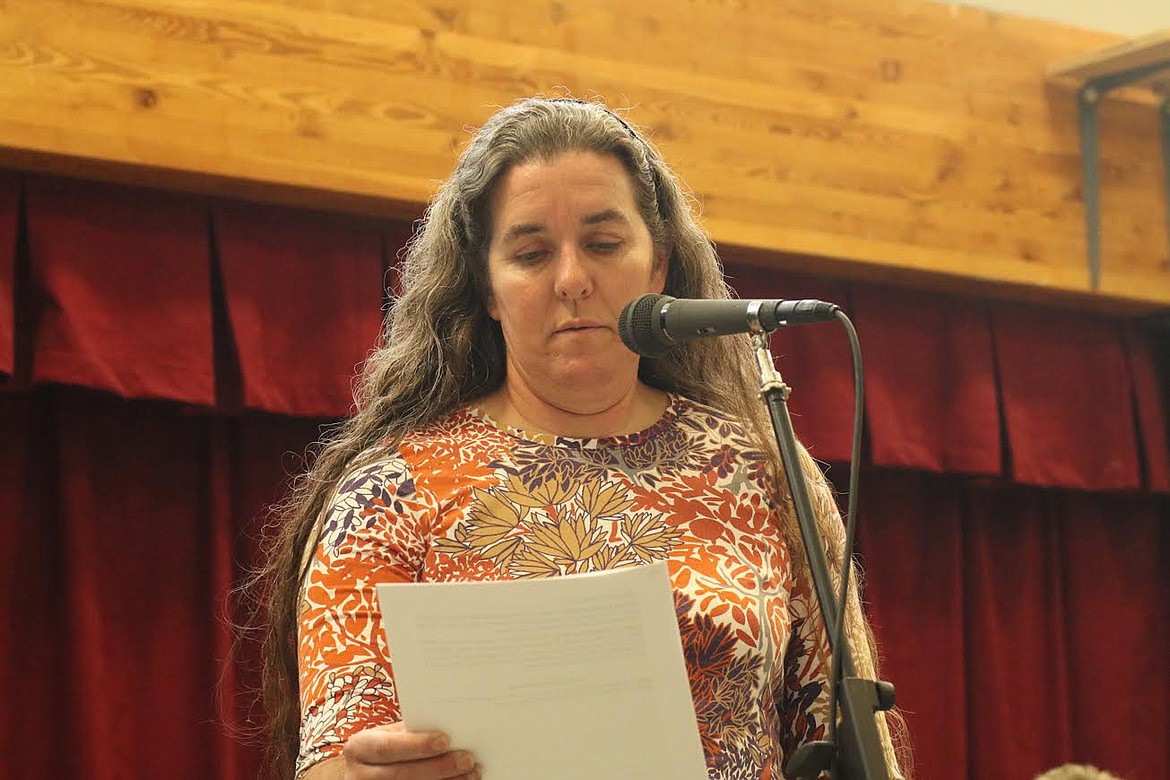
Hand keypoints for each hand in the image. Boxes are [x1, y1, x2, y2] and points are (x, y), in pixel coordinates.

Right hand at [341, 723, 479, 778]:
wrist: (363, 774)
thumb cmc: (382, 749)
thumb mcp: (387, 736)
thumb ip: (409, 733)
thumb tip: (450, 727)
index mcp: (359, 748)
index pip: (387, 747)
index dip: (416, 745)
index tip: (445, 740)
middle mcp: (359, 775)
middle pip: (402, 775)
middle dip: (438, 767)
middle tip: (467, 759)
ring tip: (471, 773)